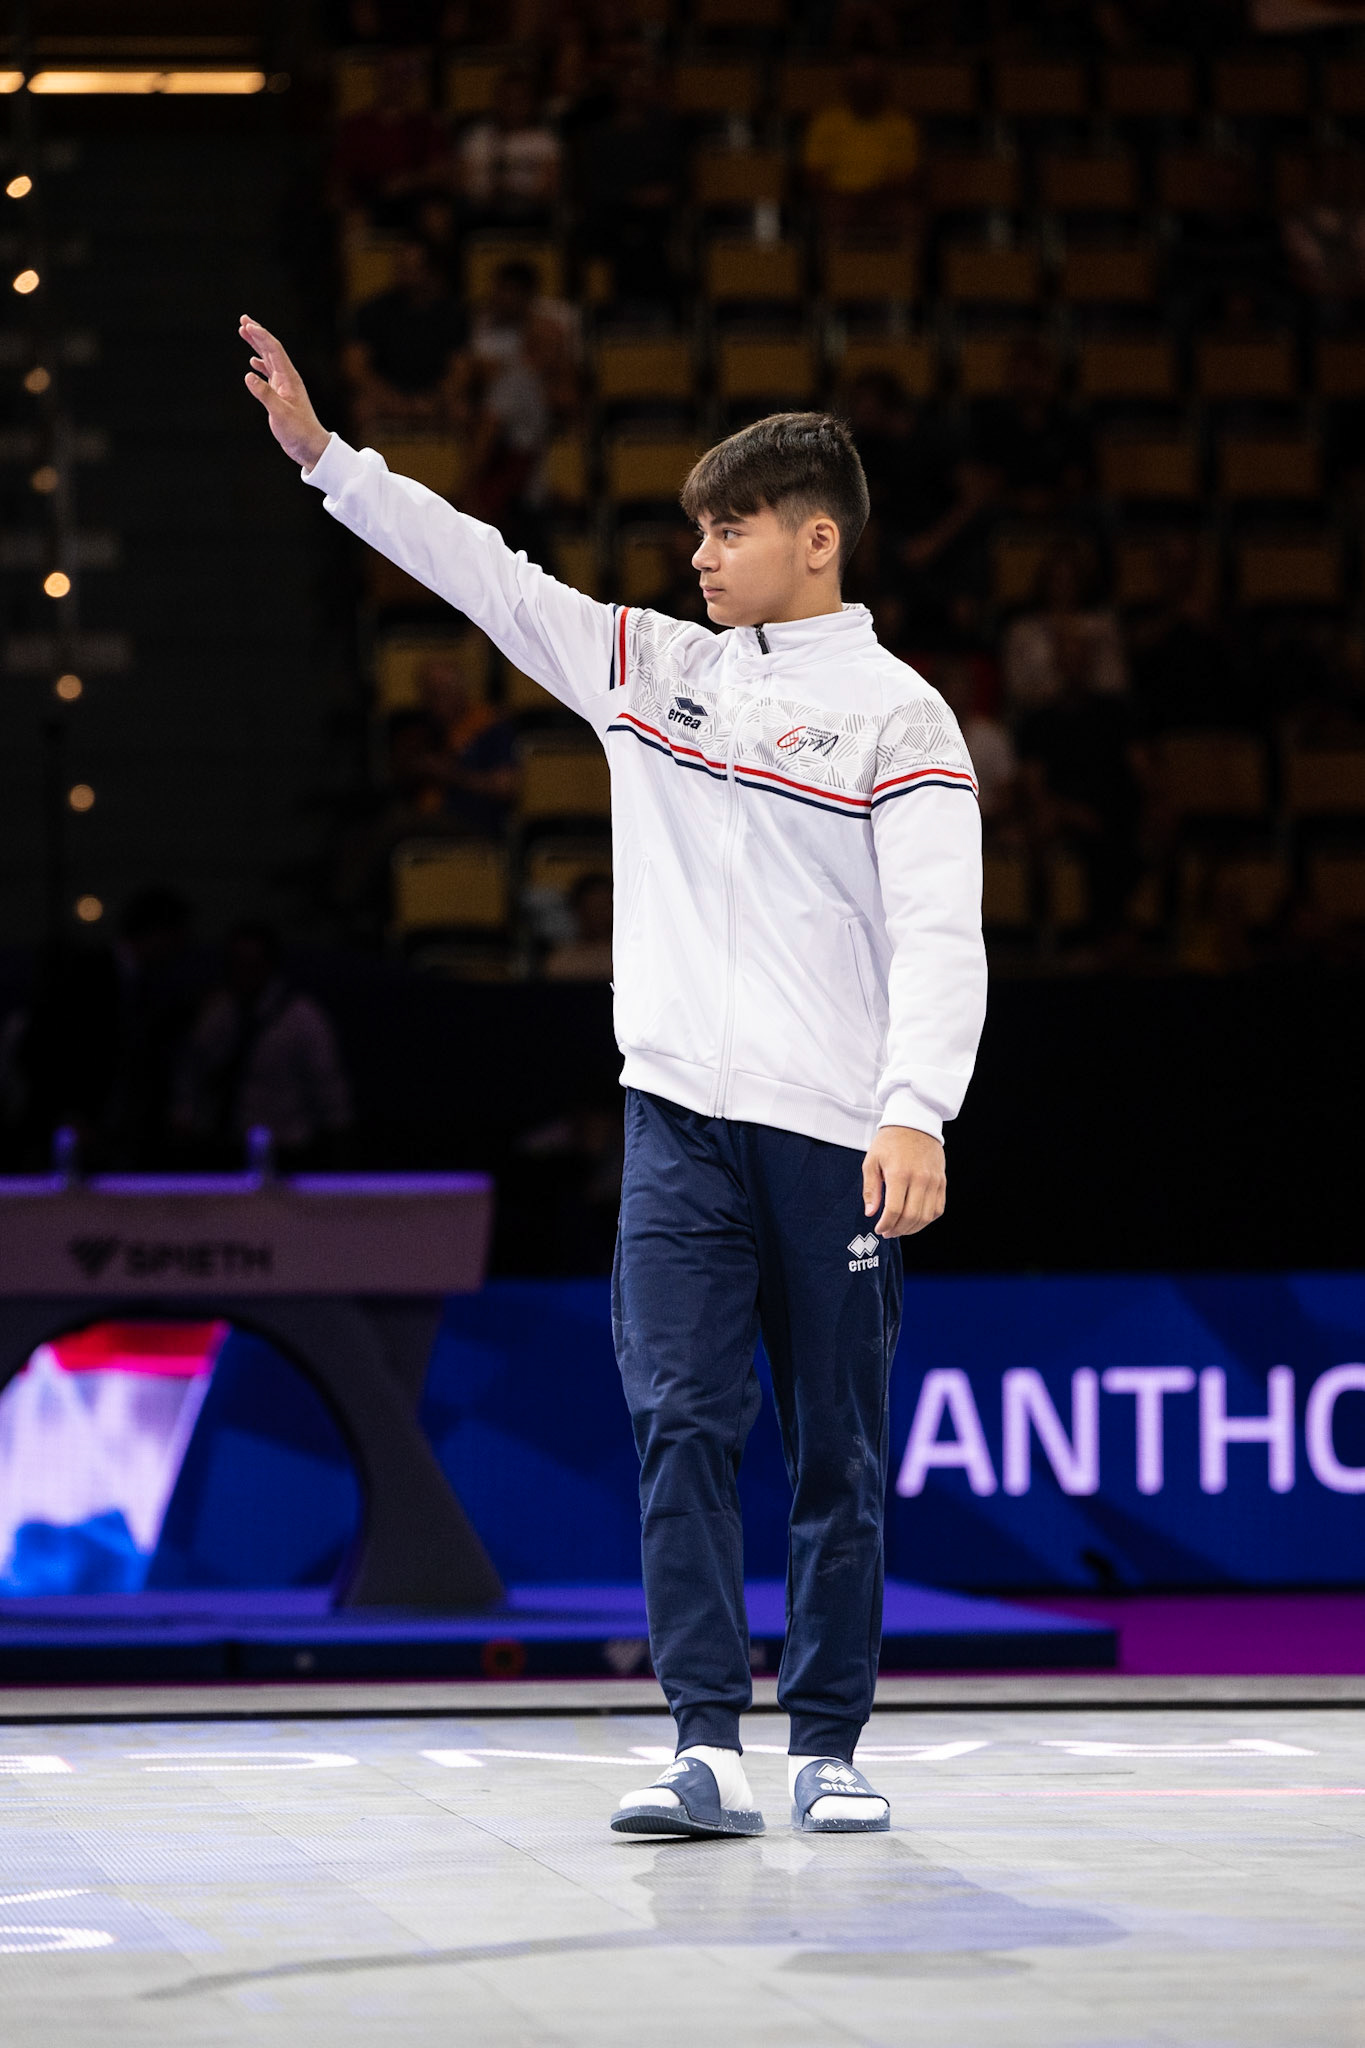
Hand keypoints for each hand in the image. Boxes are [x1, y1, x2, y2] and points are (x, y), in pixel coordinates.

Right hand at [239, 315, 330, 468]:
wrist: (310, 446)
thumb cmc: (298, 432)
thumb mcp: (280, 413)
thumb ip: (265, 394)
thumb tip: (248, 375)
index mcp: (289, 378)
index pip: (274, 350)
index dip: (260, 335)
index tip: (246, 324)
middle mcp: (288, 378)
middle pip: (271, 349)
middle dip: (258, 334)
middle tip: (243, 319)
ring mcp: (284, 386)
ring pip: (269, 359)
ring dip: (257, 346)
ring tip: (244, 332)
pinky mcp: (281, 395)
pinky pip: (269, 374)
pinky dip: (260, 365)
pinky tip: (252, 363)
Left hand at [861, 1125, 945, 1237]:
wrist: (915, 1122)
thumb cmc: (889, 1141)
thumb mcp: (871, 1161)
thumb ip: (871, 1189)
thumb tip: (870, 1213)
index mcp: (899, 1173)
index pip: (894, 1210)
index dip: (885, 1225)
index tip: (879, 1229)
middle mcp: (919, 1178)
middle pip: (911, 1217)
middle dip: (897, 1230)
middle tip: (888, 1232)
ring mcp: (933, 1181)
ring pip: (926, 1216)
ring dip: (912, 1229)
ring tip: (900, 1229)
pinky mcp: (942, 1181)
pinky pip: (938, 1209)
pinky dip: (927, 1220)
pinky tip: (915, 1220)